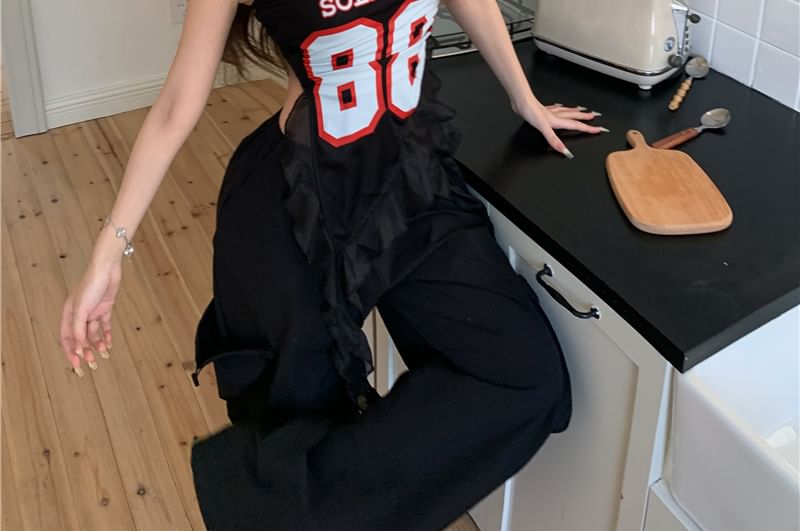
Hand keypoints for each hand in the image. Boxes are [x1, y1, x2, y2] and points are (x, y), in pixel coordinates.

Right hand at [59, 259, 120, 375]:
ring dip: (97, 345)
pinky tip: (110, 345)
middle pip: (80, 339)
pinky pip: (104, 326)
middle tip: (92, 366)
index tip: (77, 366)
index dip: (71, 353)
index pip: (67, 339)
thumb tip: (78, 348)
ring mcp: (92, 312)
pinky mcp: (104, 309)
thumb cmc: (91, 286)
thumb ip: (79, 329)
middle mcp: (79, 315)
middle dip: (85, 352)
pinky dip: (107, 336)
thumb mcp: (82, 309)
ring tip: (104, 357)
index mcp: (68, 315)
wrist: (106, 269)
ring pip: (93, 334)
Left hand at [512, 98, 607, 158]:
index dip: (588, 129)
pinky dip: (560, 108)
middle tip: (595, 117)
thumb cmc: (531, 113)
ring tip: (582, 109)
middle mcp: (556, 116)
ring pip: (566, 111)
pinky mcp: (542, 110)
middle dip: (586, 118)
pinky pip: (555, 109)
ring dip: (575, 111)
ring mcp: (549, 112)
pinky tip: (559, 107)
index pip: (576, 126)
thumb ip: (554, 140)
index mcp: (557, 121)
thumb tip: (564, 150)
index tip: (599, 129)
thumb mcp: (543, 129)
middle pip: (574, 117)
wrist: (521, 102)